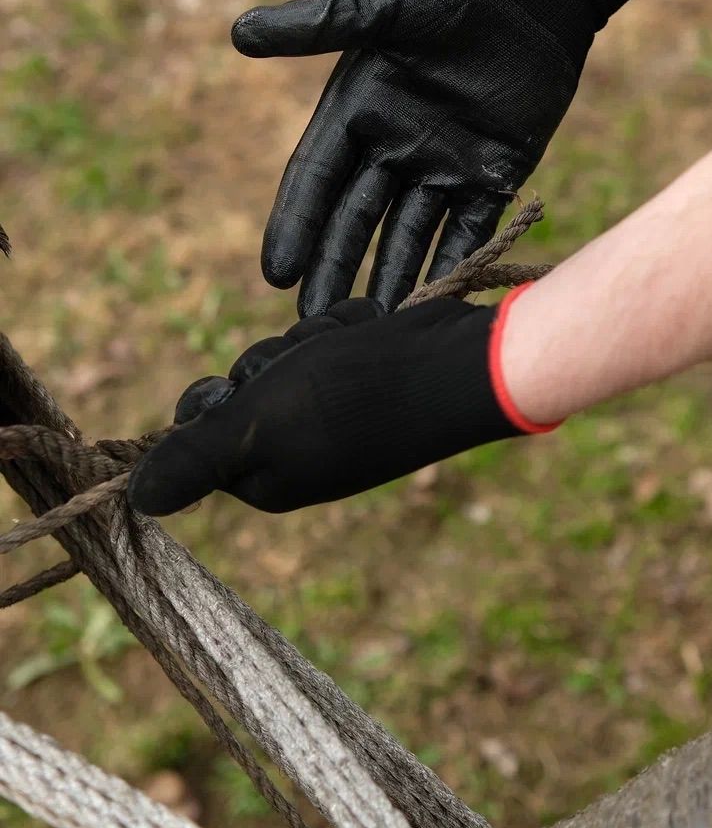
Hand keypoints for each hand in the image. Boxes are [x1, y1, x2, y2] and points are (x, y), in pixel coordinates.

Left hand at [126, 291, 556, 516]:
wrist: (461, 365)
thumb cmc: (354, 396)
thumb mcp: (257, 425)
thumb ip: (195, 459)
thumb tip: (133, 501)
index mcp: (268, 477)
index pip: (204, 429)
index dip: (218, 397)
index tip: (246, 386)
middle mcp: (300, 451)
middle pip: (245, 385)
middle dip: (271, 358)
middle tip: (306, 362)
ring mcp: (339, 417)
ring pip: (287, 353)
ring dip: (311, 337)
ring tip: (350, 344)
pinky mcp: (371, 382)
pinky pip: (332, 337)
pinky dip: (349, 327)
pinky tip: (374, 333)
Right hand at [232, 0, 651, 314]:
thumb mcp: (385, 2)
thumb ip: (321, 23)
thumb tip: (239, 33)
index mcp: (357, 109)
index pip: (316, 179)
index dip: (296, 225)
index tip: (276, 273)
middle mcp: (393, 146)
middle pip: (355, 222)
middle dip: (334, 272)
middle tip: (314, 326)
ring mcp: (444, 165)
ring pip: (407, 238)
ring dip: (389, 282)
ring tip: (369, 332)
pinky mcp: (493, 175)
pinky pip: (469, 232)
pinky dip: (454, 267)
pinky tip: (436, 308)